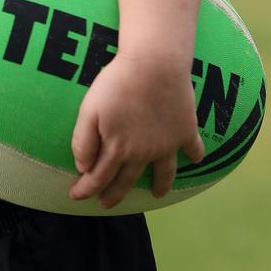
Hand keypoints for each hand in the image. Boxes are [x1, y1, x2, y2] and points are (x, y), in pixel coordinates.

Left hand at [68, 52, 204, 208]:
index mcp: (118, 149)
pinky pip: (193, 149)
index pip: (98, 178)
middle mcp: (143, 154)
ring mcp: (167, 145)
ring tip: (157, 195)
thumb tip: (83, 168)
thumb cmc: (117, 84)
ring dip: (159, 186)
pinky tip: (194, 161)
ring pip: (163, 173)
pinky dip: (195, 157)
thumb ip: (84, 141)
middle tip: (106, 204)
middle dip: (114, 195)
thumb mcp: (89, 110)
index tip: (76, 196)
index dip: (86, 189)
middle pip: (127, 181)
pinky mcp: (185, 131)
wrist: (154, 66)